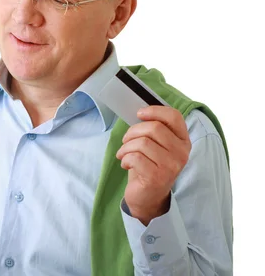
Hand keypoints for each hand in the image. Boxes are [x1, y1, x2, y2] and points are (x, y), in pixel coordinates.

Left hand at [115, 106, 190, 224]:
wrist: (148, 196)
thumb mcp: (155, 146)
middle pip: (154, 128)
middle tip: (126, 140)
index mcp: (183, 141)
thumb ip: (153, 129)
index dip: (154, 111)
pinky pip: (135, 157)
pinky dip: (125, 158)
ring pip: (142, 142)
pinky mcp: (157, 177)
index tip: (139, 114)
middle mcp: (181, 153)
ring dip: (126, 147)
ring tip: (124, 154)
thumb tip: (140, 111)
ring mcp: (171, 166)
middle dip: (133, 132)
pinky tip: (126, 164)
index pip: (174, 117)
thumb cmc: (149, 166)